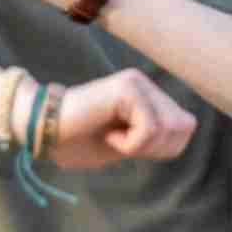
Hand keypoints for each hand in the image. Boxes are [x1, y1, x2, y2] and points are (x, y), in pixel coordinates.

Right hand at [40, 69, 197, 168]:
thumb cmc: (79, 141)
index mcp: (149, 95)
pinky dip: (130, 144)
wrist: (43, 132)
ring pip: (169, 129)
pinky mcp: (126, 89)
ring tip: (112, 136)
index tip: (130, 145)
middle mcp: (146, 84)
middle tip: (121, 143)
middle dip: (155, 148)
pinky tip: (107, 134)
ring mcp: (137, 83)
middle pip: (184, 128)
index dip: (163, 147)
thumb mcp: (130, 144)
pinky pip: (149, 129)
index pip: (186, 127)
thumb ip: (157, 135)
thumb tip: (188, 127)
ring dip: (140, 146)